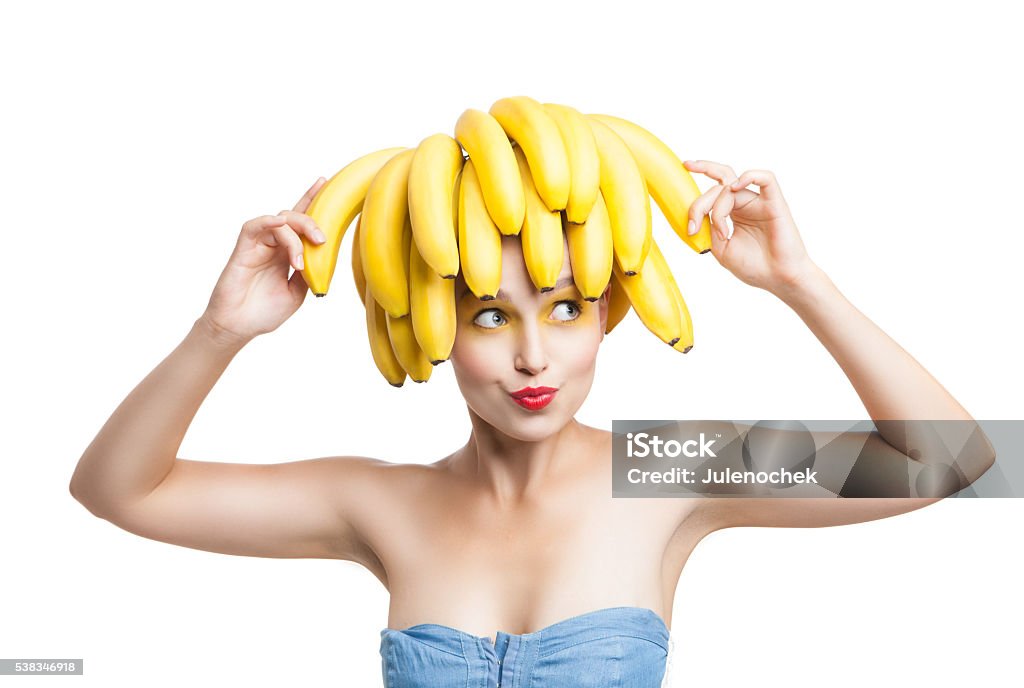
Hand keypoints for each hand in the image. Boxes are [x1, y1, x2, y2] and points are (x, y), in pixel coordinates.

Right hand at [199, 177, 327, 346]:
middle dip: (311, 222)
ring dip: (295, 236)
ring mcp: (258, 245)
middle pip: (294, 217)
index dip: (311, 200)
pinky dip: (269, 223)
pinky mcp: (243, 249)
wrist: (239, 328)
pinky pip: (255, 226)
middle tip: (322, 240)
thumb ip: (308, 271)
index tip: (325, 183)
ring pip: (280, 221)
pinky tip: (279, 226)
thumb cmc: (264, 312)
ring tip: (299, 262)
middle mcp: (273, 244)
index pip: (300, 222)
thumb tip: (323, 255)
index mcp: (286, 252)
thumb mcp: (297, 292)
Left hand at [682, 160, 817, 294]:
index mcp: (732, 212)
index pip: (711, 194)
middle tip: (693, 225)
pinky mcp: (775, 203)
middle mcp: (745, 203)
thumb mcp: (721, 249)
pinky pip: (766, 178)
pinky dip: (749, 176)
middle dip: (699, 203)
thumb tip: (699, 215)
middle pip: (718, 185)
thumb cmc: (755, 266)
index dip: (695, 207)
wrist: (778, 279)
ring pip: (731, 185)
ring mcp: (759, 201)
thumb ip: (709, 228)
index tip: (690, 230)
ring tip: (722, 233)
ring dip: (718, 207)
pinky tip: (735, 187)